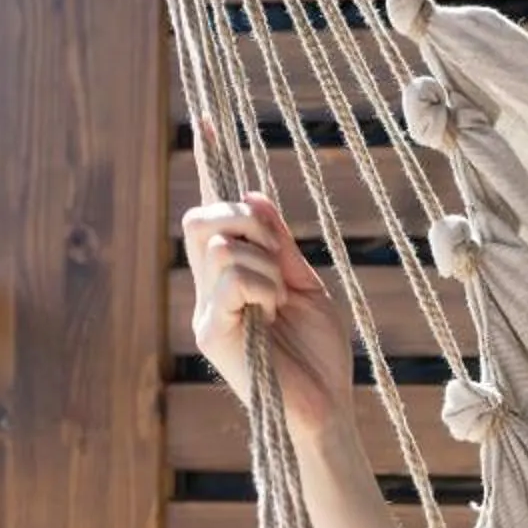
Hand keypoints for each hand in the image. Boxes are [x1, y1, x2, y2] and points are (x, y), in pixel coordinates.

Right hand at [180, 164, 355, 440]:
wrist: (325, 409)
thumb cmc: (319, 357)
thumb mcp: (305, 286)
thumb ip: (278, 245)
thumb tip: (253, 194)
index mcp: (231, 280)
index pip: (212, 214)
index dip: (208, 166)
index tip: (206, 119)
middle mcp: (208, 292)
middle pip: (201, 217)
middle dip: (244, 220)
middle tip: (277, 256)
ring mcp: (204, 312)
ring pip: (218, 241)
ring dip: (263, 260)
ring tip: (280, 299)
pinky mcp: (209, 332)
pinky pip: (230, 275)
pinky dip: (262, 284)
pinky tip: (272, 313)